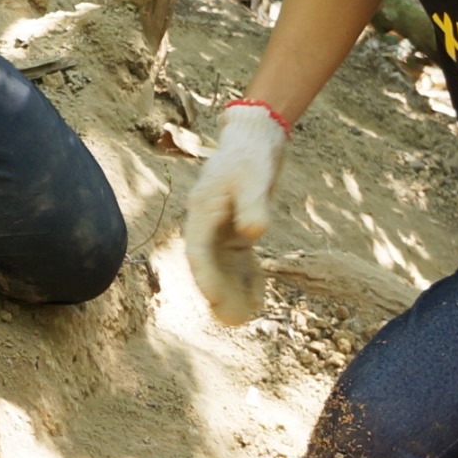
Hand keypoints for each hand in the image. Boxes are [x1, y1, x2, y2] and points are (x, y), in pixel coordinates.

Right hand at [184, 101, 288, 324]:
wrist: (256, 137)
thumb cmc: (251, 156)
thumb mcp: (254, 178)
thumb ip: (254, 206)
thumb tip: (253, 235)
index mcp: (201, 211)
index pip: (198, 251)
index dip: (205, 277)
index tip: (214, 299)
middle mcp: (206, 223)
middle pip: (208, 265)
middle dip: (219, 293)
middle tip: (232, 321)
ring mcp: (221, 228)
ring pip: (224, 267)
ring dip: (233, 291)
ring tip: (246, 318)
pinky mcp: (236, 229)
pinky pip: (240, 260)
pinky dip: (248, 277)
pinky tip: (259, 298)